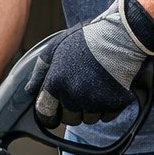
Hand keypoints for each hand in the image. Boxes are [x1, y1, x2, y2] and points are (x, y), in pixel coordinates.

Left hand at [26, 0, 153, 129]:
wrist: (123, 35)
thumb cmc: (89, 38)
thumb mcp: (57, 46)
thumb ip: (40, 69)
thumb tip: (29, 88)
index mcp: (57, 84)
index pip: (45, 113)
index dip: (49, 114)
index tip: (54, 112)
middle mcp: (74, 96)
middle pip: (69, 119)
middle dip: (73, 109)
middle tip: (81, 90)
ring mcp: (94, 102)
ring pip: (88, 119)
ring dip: (91, 109)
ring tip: (96, 86)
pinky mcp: (114, 105)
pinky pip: (106, 117)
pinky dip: (107, 107)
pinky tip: (108, 89)